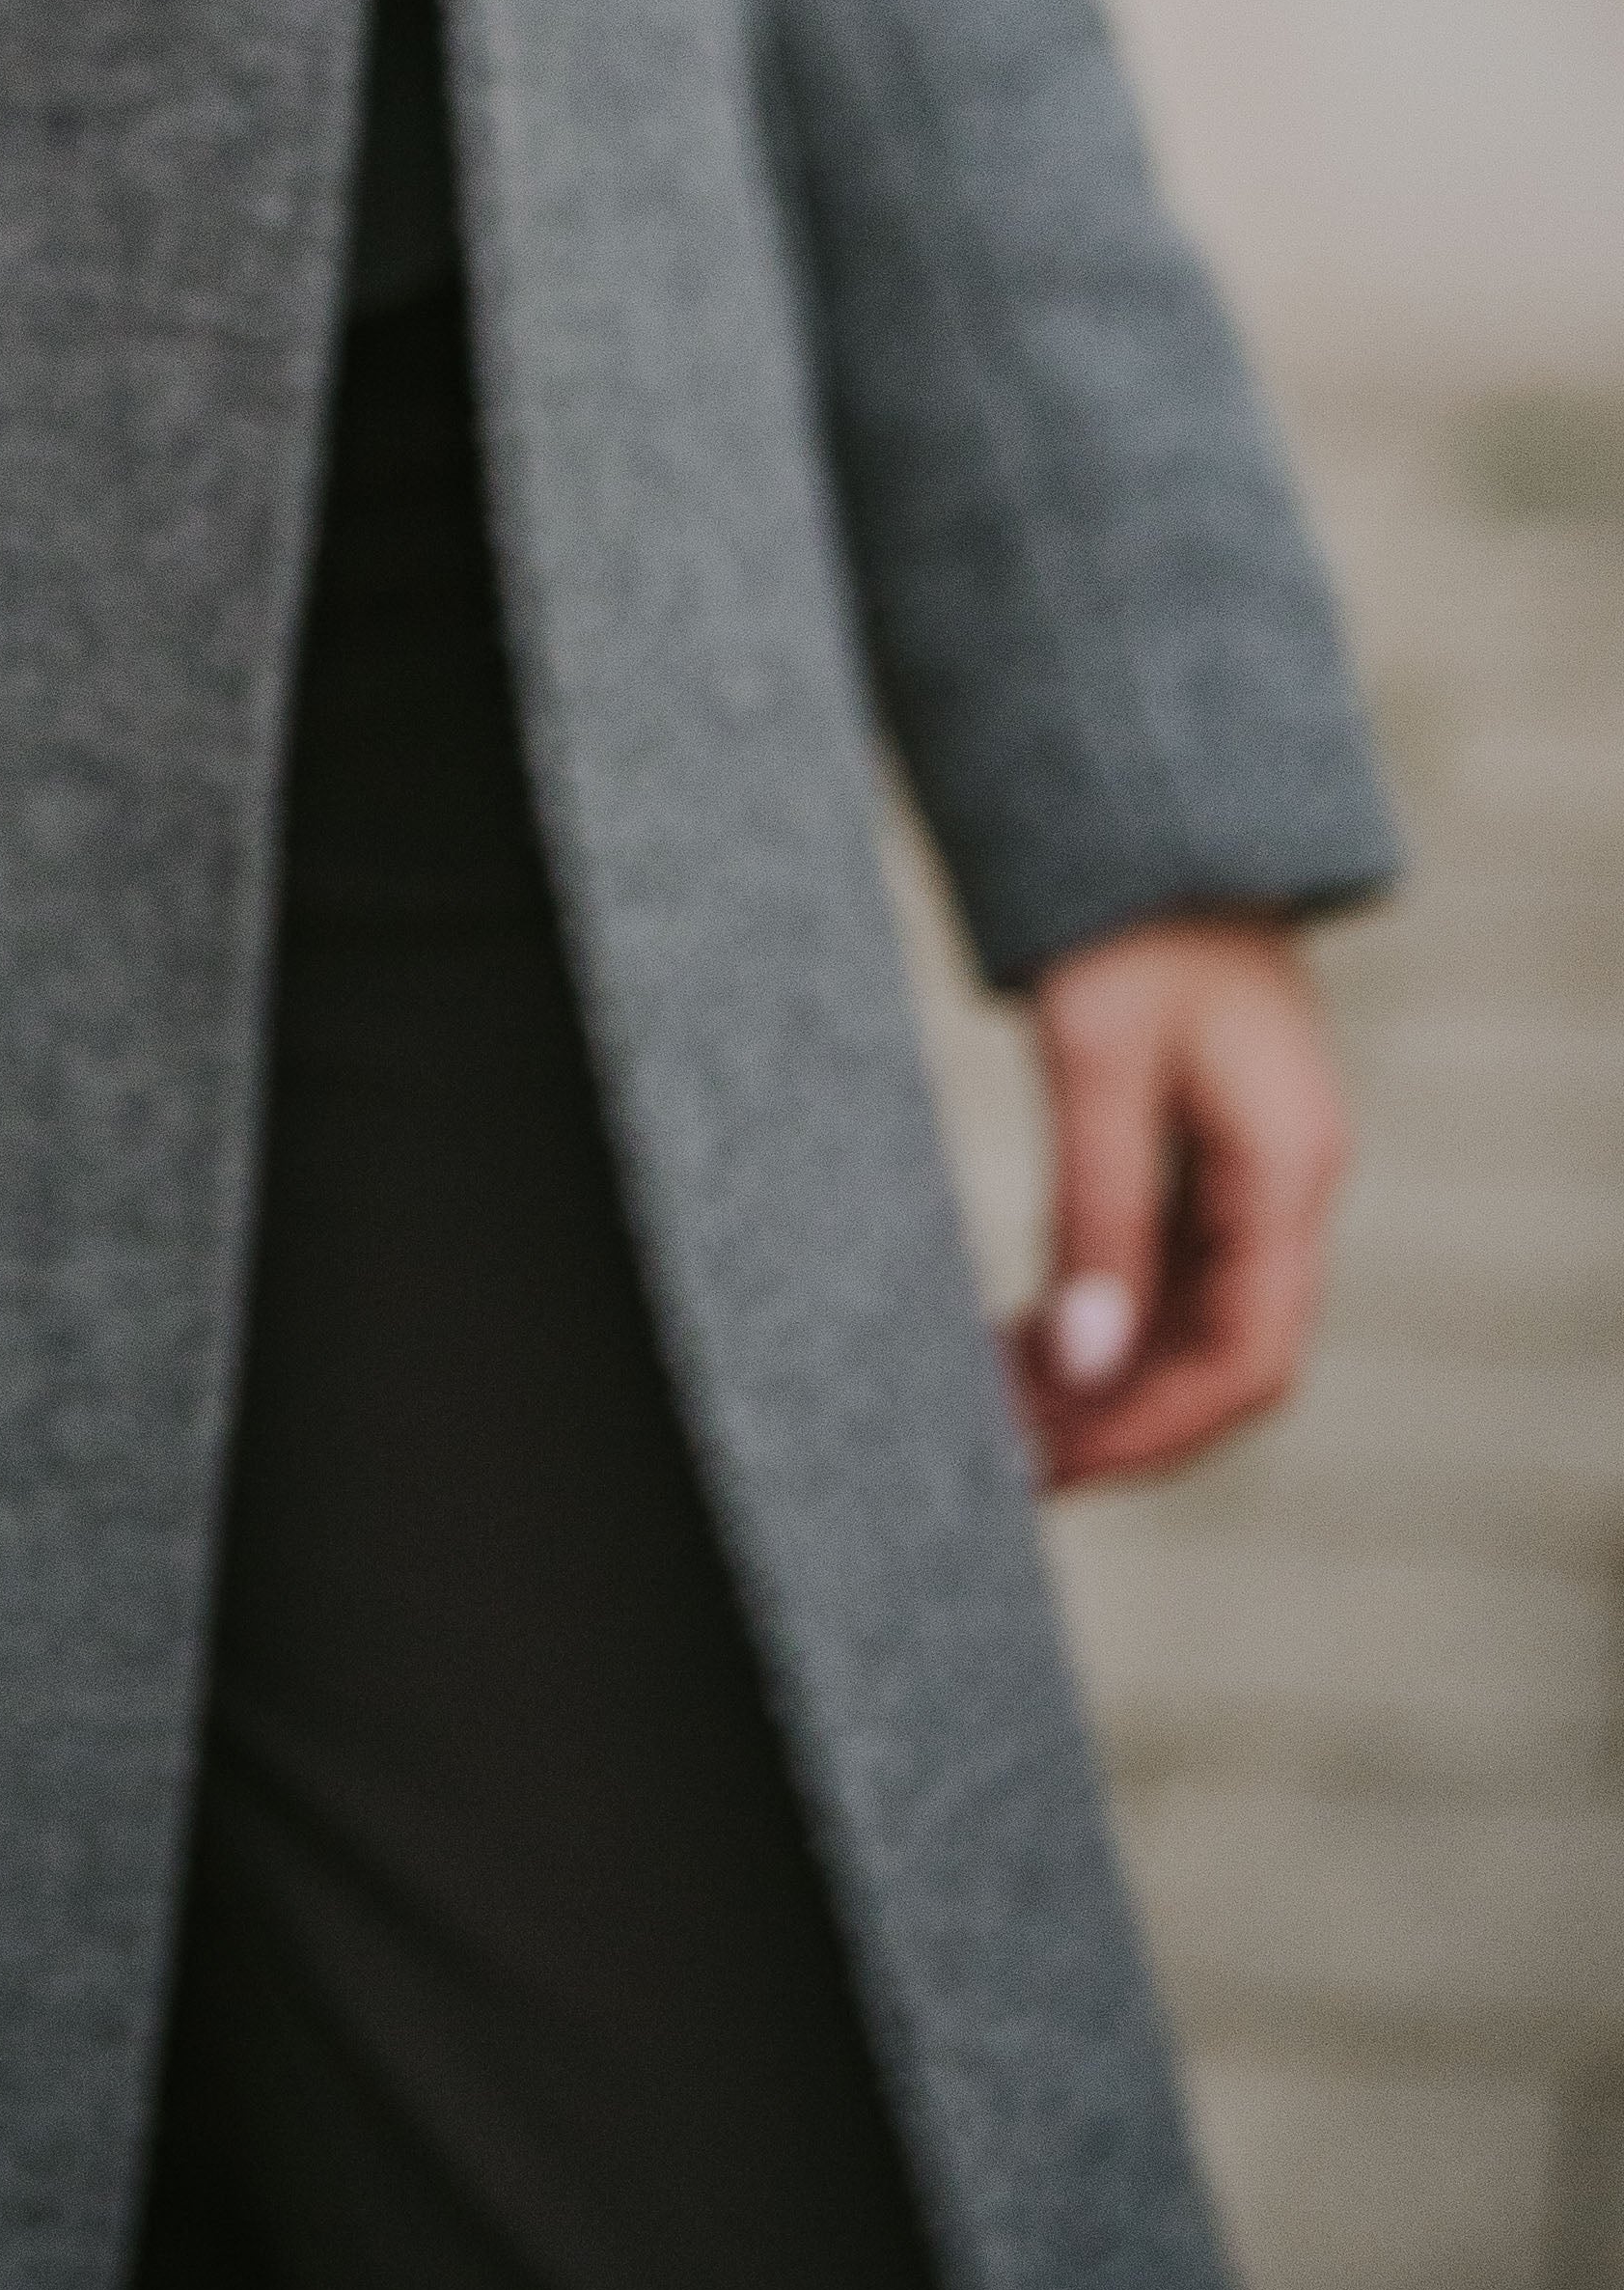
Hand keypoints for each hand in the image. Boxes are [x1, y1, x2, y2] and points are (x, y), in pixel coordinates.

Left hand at [1011, 917, 1347, 1491]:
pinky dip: (1108, 1318)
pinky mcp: (1213, 1158)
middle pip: (1226, 1358)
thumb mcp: (1097, 1067)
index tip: (1054, 1464)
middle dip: (1123, 1420)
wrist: (1151, 825)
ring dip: (1109, 1378)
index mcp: (1288, 1170)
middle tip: (1007, 1460)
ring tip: (1001, 1415)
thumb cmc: (1127, 923)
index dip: (1153, 1429)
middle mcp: (1288, 1187)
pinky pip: (1174, 1273)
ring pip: (1198, 1323)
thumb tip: (1084, 1364)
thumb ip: (1097, 1217)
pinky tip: (1028, 1342)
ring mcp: (1256, 1175)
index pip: (1247, 1359)